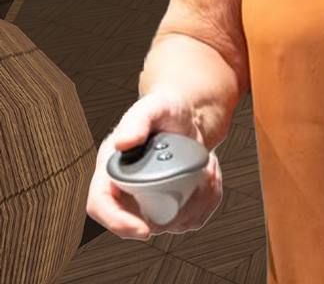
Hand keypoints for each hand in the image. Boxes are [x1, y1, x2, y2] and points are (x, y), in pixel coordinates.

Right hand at [86, 89, 222, 239]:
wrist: (189, 115)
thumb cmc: (166, 109)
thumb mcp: (153, 106)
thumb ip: (137, 120)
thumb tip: (123, 142)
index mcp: (113, 168)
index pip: (101, 205)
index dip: (116, 222)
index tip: (142, 230)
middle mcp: (127, 188)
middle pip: (141, 221)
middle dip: (175, 209)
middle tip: (200, 179)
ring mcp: (150, 198)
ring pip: (171, 222)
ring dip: (197, 199)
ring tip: (207, 167)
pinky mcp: (172, 202)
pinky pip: (191, 216)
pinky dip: (208, 198)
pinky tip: (210, 173)